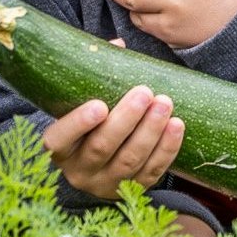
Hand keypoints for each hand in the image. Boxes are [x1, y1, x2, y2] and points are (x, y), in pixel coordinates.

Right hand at [42, 80, 184, 199]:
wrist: (100, 163)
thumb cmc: (91, 120)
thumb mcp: (83, 100)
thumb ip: (95, 74)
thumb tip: (119, 46)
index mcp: (59, 148)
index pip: (59, 139)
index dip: (78, 123)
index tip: (99, 105)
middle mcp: (78, 171)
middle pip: (102, 147)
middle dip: (126, 119)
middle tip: (145, 92)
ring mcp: (105, 184)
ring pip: (129, 161)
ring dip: (150, 131)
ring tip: (165, 104)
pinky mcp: (131, 190)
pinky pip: (151, 172)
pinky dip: (166, 149)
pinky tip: (177, 126)